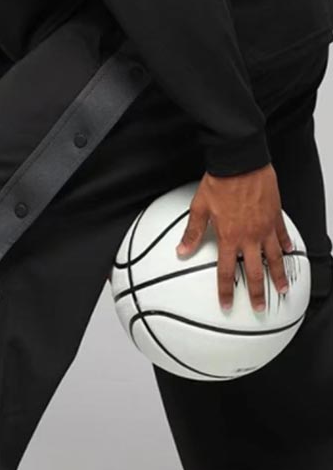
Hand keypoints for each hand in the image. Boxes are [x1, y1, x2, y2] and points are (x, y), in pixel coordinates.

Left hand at [176, 165, 292, 310]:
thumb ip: (192, 233)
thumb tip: (181, 251)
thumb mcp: (199, 209)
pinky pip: (282, 236)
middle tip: (258, 307)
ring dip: (278, 275)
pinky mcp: (275, 216)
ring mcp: (265, 227)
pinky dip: (286, 246)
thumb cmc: (219, 182)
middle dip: (257, 293)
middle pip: (255, 272)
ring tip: (282, 289)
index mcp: (228, 238)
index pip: (227, 273)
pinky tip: (288, 253)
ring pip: (274, 258)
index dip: (226, 292)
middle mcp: (249, 237)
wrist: (241, 162)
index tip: (226, 305)